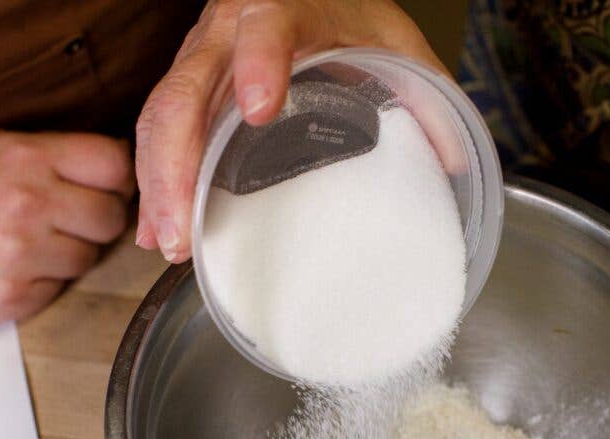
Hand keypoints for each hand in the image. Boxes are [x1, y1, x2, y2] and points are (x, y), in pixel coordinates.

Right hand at [0, 130, 133, 325]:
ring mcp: (21, 254)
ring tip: (30, 244)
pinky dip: (42, 281)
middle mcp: (29, 204)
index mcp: (27, 158)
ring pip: (89, 258)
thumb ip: (57, 158)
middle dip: (97, 221)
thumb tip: (122, 175)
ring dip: (70, 254)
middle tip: (67, 220)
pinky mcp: (13, 297)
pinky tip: (11, 268)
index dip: (118, 180)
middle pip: (111, 218)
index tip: (107, 189)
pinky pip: (59, 289)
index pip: (114, 165)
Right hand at [134, 0, 445, 261]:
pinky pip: (158, 130)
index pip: (264, 25)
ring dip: (158, 184)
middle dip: (177, 165)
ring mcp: (200, 59)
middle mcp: (227, 30)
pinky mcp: (189, 86)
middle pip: (185, 90)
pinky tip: (160, 231)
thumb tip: (453, 163)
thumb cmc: (343, 8)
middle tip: (185, 230)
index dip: (258, 62)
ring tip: (170, 244)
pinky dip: (156, 182)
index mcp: (283, 5)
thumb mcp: (394, 38)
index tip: (259, 109)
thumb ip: (426, 92)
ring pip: (161, 116)